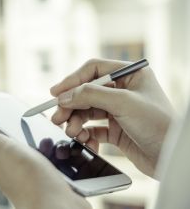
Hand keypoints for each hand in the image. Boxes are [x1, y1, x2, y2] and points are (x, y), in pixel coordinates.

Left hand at [0, 109, 90, 208]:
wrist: (57, 207)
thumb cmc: (26, 180)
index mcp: (0, 157)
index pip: (3, 130)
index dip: (13, 118)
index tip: (25, 111)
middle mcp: (18, 165)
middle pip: (28, 135)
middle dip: (39, 127)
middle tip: (47, 126)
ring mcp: (38, 171)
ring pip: (47, 144)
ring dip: (55, 138)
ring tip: (60, 140)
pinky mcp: (56, 175)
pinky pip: (62, 155)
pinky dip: (67, 150)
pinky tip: (70, 150)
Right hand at [50, 58, 173, 176]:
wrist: (172, 157)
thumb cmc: (159, 124)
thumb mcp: (123, 103)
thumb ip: (90, 95)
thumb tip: (64, 96)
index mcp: (129, 75)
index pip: (93, 70)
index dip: (72, 80)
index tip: (55, 93)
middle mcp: (122, 91)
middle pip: (86, 92)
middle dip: (71, 105)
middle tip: (57, 117)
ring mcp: (118, 110)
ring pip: (87, 111)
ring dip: (76, 122)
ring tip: (72, 132)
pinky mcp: (116, 129)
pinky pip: (93, 129)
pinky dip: (85, 134)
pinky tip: (85, 141)